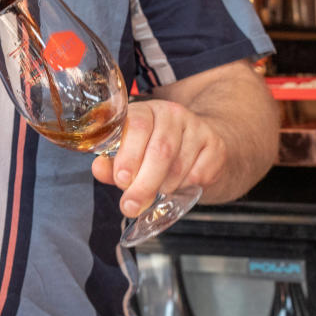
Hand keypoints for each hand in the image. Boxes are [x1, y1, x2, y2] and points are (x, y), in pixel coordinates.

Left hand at [90, 97, 227, 220]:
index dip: (129, 155)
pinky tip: (177, 187)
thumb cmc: (155, 151)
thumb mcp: (131, 152)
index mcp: (145, 110)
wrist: (198, 147)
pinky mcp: (216, 145)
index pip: (138, 125)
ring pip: (179, 166)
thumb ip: (112, 162)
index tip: (121, 180)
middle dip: (144, 183)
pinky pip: (199, 174)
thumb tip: (98, 169)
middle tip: (131, 206)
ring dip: (163, 188)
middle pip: (161, 150)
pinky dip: (185, 188)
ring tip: (155, 195)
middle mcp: (172, 113)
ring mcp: (197, 127)